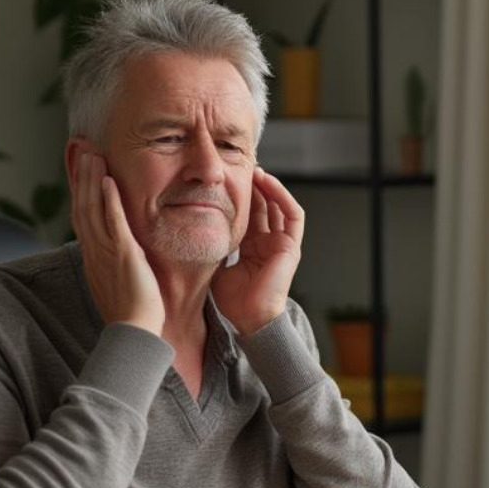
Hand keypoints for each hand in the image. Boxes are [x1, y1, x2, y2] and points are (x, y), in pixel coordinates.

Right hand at [71, 152, 163, 335]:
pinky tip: (108, 180)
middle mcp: (94, 250)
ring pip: (92, 208)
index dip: (79, 189)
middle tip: (81, 149)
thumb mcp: (116, 279)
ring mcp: (106, 252)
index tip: (80, 167)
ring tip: (92, 154)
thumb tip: (117, 248)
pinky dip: (109, 200)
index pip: (81, 215)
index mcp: (92, 255)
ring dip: (91, 179)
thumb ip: (114, 260)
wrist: (135, 331)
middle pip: (81, 205)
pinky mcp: (124, 255)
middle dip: (80, 175)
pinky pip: (113, 223)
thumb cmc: (131, 310)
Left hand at [212, 168, 303, 335]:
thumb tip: (195, 224)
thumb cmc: (232, 299)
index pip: (249, 214)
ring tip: (256, 171)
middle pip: (264, 207)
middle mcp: (268, 243)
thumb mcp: (217, 262)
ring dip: (270, 187)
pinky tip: (269, 182)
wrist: (248, 318)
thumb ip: (214, 243)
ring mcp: (282, 244)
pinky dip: (283, 196)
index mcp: (252, 248)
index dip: (240, 196)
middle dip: (254, 187)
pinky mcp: (291, 246)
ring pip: (279, 206)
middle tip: (240, 169)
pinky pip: (293, 215)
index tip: (225, 180)